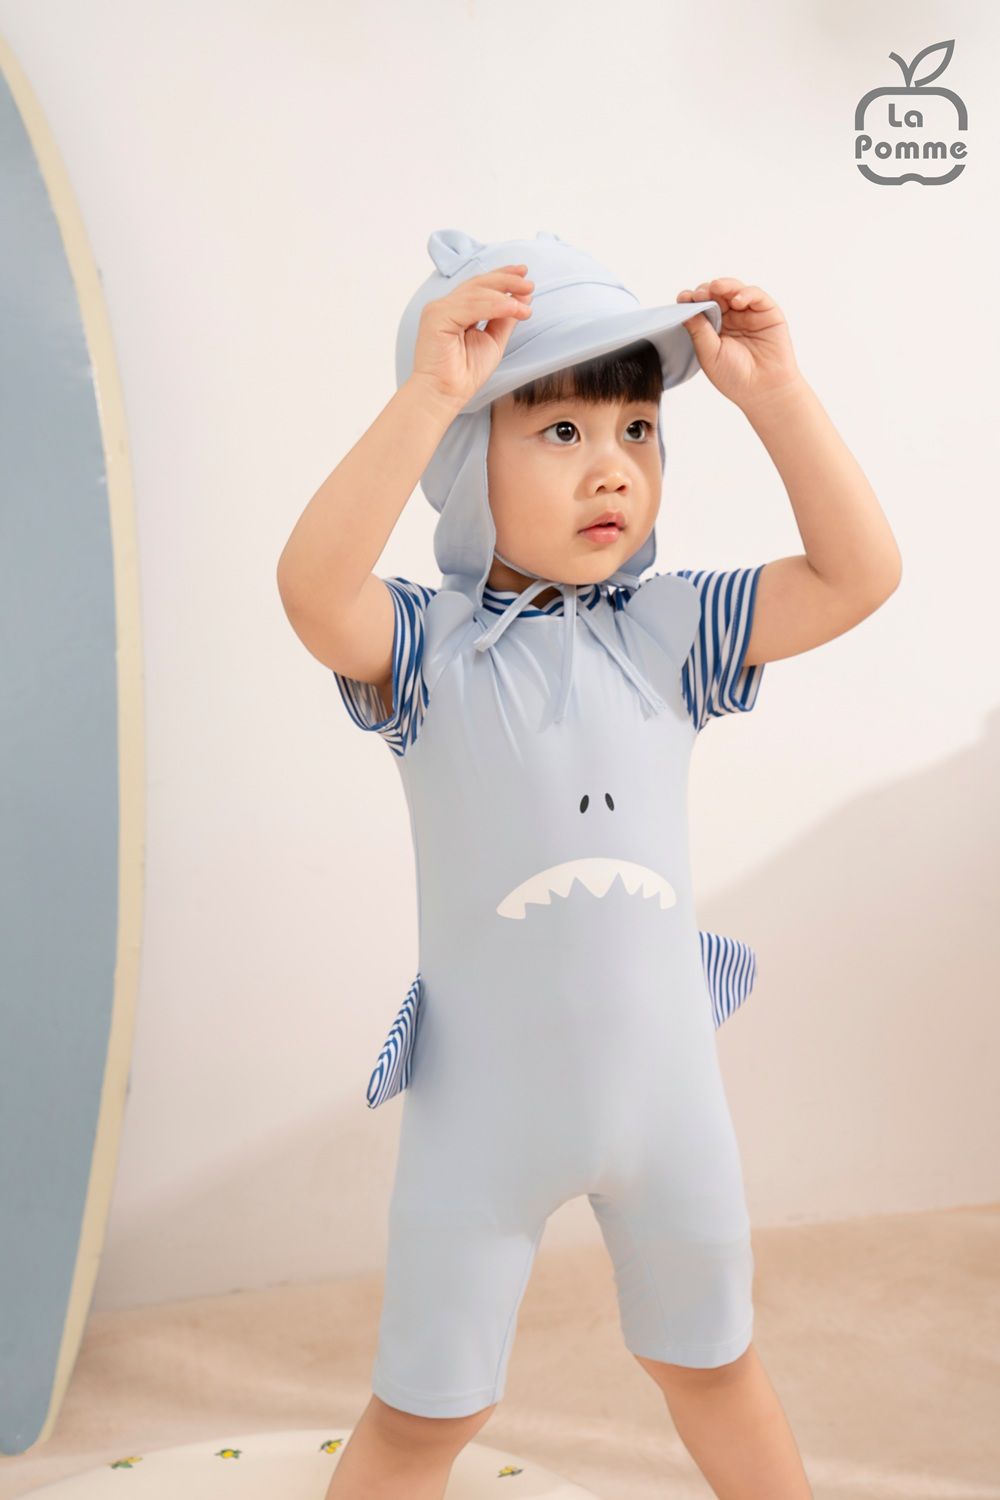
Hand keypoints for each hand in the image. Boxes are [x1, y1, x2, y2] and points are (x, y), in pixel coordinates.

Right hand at [410, 266, 533, 410]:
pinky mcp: (436, 317)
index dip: (502, 276)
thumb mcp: (493, 341)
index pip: (480, 286)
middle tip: (529, 283)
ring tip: (526, 305)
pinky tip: (514, 308)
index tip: (524, 273)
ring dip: (505, 296)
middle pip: (478, 284)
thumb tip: (522, 297)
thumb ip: (504, 319)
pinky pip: (471, 306)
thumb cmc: (464, 374)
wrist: (445, 395)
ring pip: (477, 293)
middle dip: (506, 280)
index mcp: (455, 309)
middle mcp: (444, 306)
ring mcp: (438, 310)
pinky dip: (495, 305)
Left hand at [677, 278, 802, 413]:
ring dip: (724, 286)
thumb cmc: (734, 377)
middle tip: (699, 293)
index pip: (701, 308)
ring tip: (715, 288)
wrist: (763, 391)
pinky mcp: (767, 312)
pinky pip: (756, 296)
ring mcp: (748, 314)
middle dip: (706, 291)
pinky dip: (745, 293)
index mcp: (713, 329)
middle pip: (716, 295)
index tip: (683, 298)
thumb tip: (685, 307)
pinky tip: (737, 301)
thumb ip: (699, 330)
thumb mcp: (709, 354)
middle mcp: (730, 318)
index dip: (692, 300)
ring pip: (734, 290)